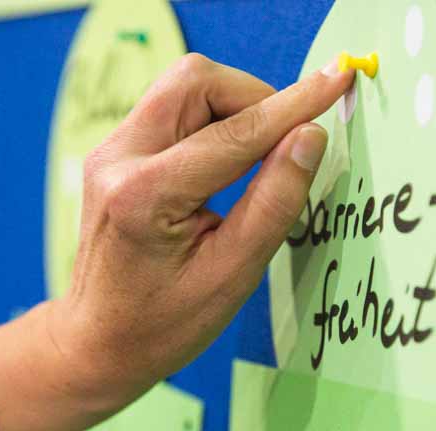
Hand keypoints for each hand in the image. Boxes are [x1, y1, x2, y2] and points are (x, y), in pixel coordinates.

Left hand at [0, 54, 353, 430]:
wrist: (98, 343)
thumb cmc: (164, 325)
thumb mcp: (232, 276)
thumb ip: (273, 202)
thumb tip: (311, 137)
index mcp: (144, 196)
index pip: (234, 133)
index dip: (293, 106)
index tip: (337, 81)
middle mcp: (117, 160)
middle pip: (197, 82)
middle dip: (255, 99)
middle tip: (288, 142)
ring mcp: (109, 152)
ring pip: (183, 87)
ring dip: (233, 107)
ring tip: (260, 156)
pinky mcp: (114, 153)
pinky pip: (170, 109)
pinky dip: (211, 120)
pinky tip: (227, 163)